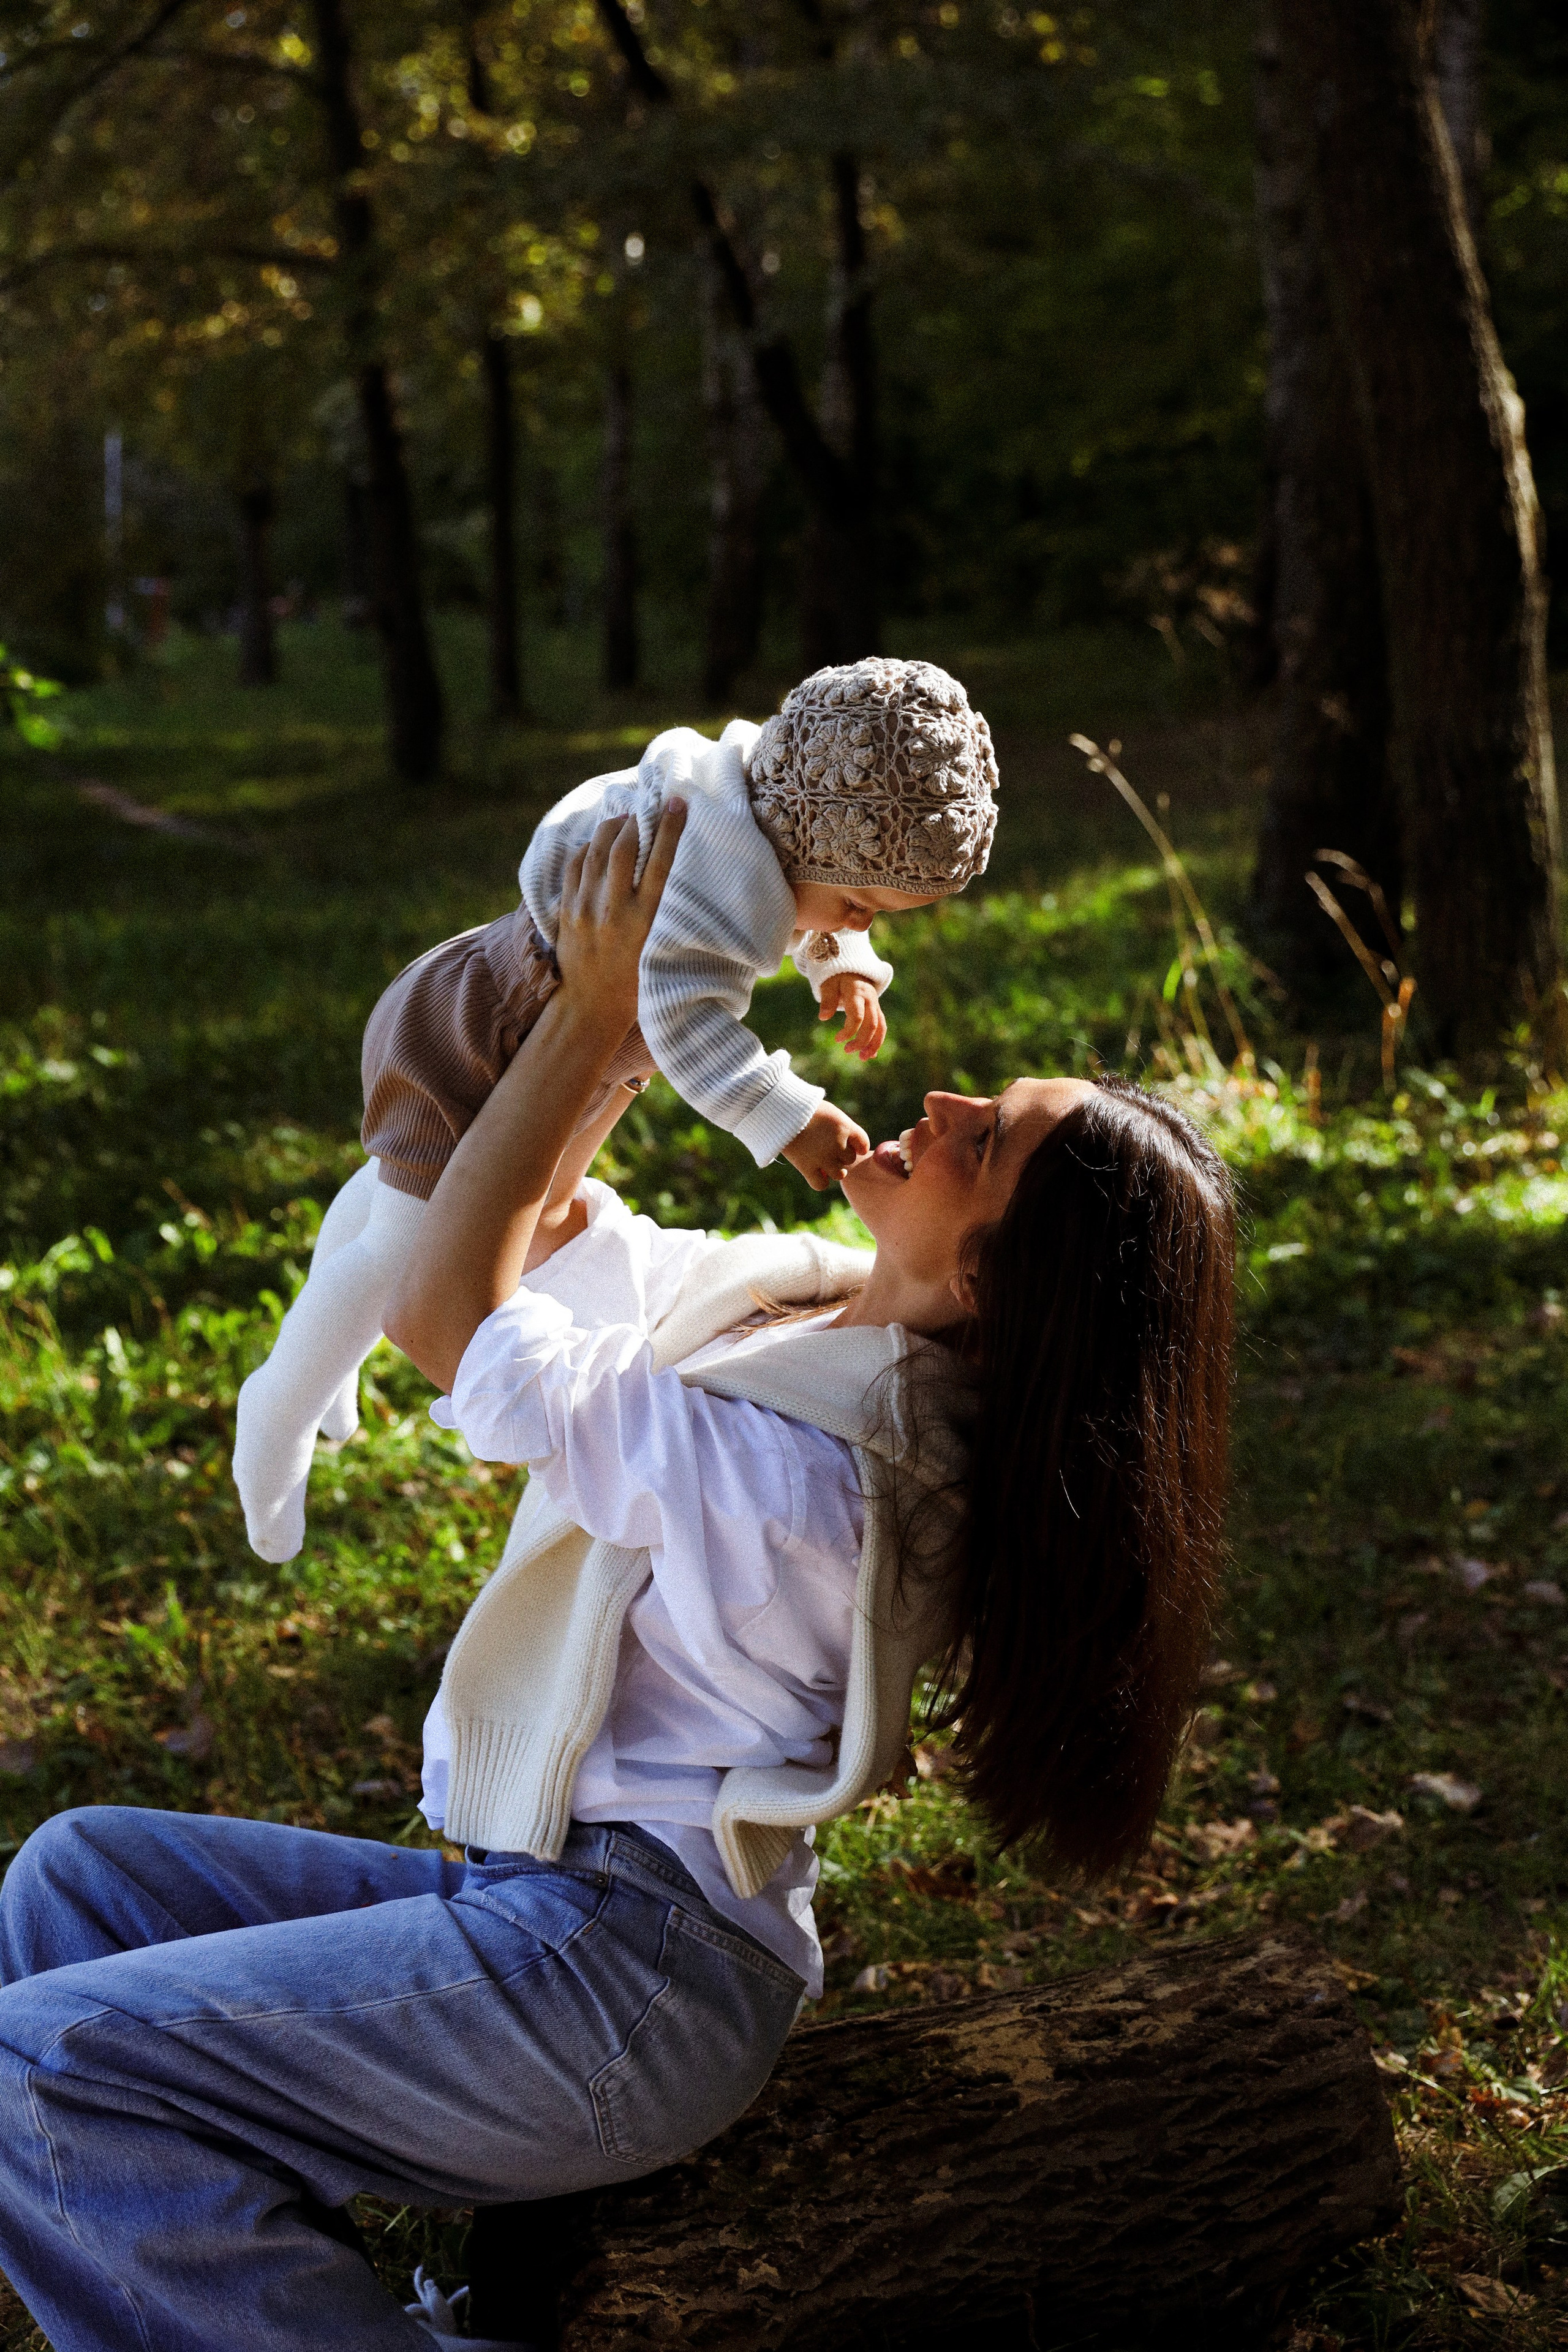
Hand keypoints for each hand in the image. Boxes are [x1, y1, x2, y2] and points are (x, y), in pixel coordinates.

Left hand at [554, 801, 685, 1034]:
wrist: (591, 1007)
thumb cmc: (639, 983)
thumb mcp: (664, 950)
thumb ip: (671, 916)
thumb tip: (687, 878)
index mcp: (645, 921)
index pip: (662, 862)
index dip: (671, 828)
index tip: (678, 803)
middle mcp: (614, 911)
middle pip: (625, 849)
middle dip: (638, 822)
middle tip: (647, 809)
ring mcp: (586, 909)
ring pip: (597, 851)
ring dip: (612, 829)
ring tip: (624, 820)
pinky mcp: (567, 910)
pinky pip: (576, 865)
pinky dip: (589, 848)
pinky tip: (600, 844)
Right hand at [781, 1102, 870, 1190]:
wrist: (780, 1109)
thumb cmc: (803, 1108)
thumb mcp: (828, 1112)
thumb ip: (840, 1128)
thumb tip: (849, 1146)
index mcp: (845, 1126)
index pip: (863, 1144)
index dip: (856, 1146)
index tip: (847, 1144)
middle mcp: (837, 1143)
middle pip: (849, 1159)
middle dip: (840, 1155)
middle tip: (825, 1147)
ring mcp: (823, 1157)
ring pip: (839, 1174)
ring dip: (833, 1169)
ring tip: (820, 1160)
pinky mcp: (806, 1167)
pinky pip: (821, 1185)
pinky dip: (820, 1181)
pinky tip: (814, 1172)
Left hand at [818, 973, 886, 1061]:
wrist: (851, 967)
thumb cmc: (836, 977)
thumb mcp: (828, 984)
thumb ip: (827, 1000)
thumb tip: (823, 1018)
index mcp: (857, 992)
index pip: (857, 1016)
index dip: (849, 1031)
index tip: (837, 1040)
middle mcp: (870, 999)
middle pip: (872, 1024)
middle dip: (862, 1041)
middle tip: (847, 1051)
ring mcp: (875, 1005)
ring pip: (880, 1027)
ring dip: (874, 1044)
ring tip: (864, 1058)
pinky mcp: (876, 1010)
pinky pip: (880, 1026)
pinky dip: (876, 1040)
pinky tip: (869, 1053)